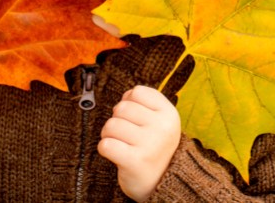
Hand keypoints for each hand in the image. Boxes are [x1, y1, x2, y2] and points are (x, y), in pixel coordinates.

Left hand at [98, 86, 180, 201]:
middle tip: (125, 133)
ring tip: (121, 143)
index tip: (135, 117)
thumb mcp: (161, 120)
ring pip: (111, 125)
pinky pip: (106, 145)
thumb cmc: (154, 145)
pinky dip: (105, 148)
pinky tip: (116, 154)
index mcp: (169, 114)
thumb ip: (145, 103)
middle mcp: (162, 128)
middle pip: (122, 107)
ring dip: (109, 134)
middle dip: (117, 118)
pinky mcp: (135, 161)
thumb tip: (125, 95)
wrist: (160, 182)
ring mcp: (150, 145)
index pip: (137, 92)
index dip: (130, 102)